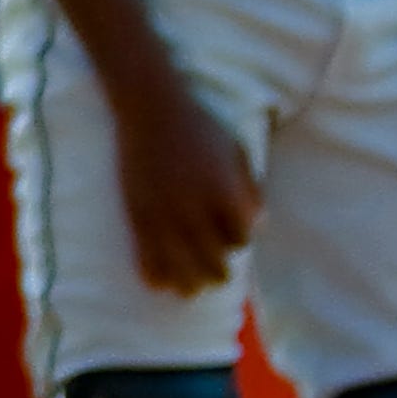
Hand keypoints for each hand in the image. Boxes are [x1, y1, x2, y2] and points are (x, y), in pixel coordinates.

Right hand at [113, 74, 259, 298]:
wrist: (150, 109)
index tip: (235, 236)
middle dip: (218, 272)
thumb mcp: (236, 150)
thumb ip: (249, 188)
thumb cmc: (199, 127)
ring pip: (181, 269)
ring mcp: (163, 214)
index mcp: (222, 190)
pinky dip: (155, 276)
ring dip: (190, 283)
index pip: (241, 236)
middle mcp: (194, 207)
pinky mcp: (137, 215)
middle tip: (218, 274)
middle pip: (213, 261)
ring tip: (192, 287)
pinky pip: (146, 258)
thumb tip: (258, 224)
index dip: (240, 239)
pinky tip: (161, 283)